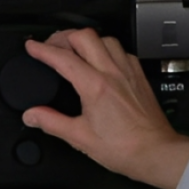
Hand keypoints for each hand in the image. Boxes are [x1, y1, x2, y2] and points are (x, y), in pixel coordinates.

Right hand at [22, 28, 188, 188]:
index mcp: (95, 86)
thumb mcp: (80, 138)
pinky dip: (107, 48)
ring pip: (105, 38)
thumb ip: (52, 122)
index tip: (32, 46)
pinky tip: (103, 58)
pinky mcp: (139, 75)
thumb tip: (32, 115)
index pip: (63, 57)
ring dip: (86, 39)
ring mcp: (128, 71)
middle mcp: (113, 72)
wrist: (156, 152)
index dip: (42, 49)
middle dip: (62, 36)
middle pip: (84, 36)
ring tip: (75, 49)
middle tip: (51, 46)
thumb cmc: (126, 147)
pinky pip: (122, 50)